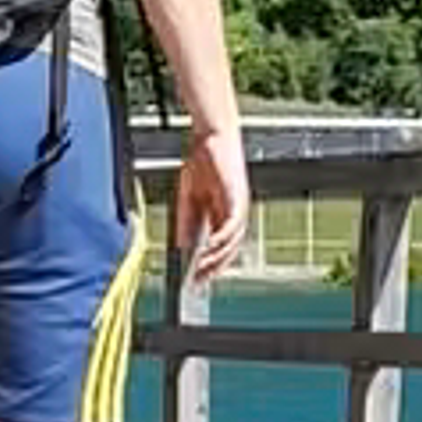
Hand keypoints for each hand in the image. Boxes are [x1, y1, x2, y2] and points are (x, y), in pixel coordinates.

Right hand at [170, 122, 249, 291]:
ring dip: (217, 259)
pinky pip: (231, 226)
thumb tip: (182, 249)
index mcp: (225, 216)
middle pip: (229, 251)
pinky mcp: (238, 198)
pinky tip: (209, 249)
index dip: (210, 267)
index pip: (221, 249)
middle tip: (198, 284)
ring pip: (232, 243)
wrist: (210, 137)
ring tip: (200, 270)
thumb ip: (188, 224)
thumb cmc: (204, 165)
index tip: (197, 282)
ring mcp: (239, 208)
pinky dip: (221, 240)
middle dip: (213, 269)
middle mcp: (235, 215)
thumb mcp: (190, 200)